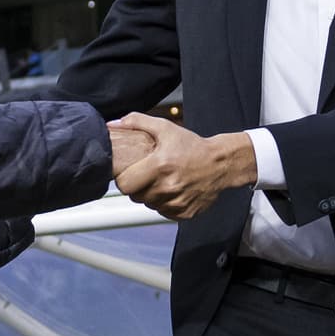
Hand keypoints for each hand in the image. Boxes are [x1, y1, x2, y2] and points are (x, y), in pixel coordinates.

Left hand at [112, 112, 256, 219]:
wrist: (221, 164)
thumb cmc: (193, 146)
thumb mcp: (165, 128)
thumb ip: (137, 122)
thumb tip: (113, 123)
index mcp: (159, 166)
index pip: (124, 184)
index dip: (124, 178)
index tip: (131, 172)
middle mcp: (167, 187)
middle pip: (136, 196)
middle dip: (138, 187)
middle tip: (147, 175)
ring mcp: (177, 202)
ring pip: (149, 205)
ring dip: (151, 196)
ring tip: (162, 181)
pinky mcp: (185, 213)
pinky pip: (164, 212)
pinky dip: (165, 203)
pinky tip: (172, 190)